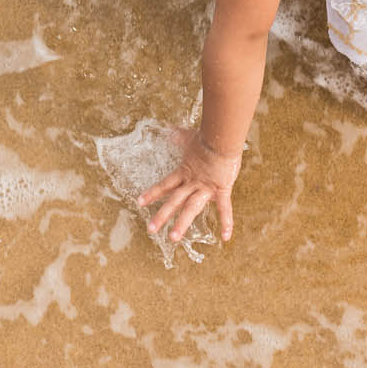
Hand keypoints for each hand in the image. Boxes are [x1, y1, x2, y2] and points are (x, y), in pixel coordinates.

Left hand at [137, 126, 240, 242]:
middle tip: (150, 229)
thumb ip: (178, 136)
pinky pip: (224, 208)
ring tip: (173, 238)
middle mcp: (192, 183)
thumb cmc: (206, 137)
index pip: (165, 185)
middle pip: (174, 201)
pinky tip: (225, 237)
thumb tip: (168, 129)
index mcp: (184, 172)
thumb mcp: (189, 137)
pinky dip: (226, 222)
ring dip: (182, 223)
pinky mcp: (221, 189)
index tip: (139, 202)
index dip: (152, 193)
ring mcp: (206, 188)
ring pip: (191, 208)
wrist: (221, 138)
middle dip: (162, 215)